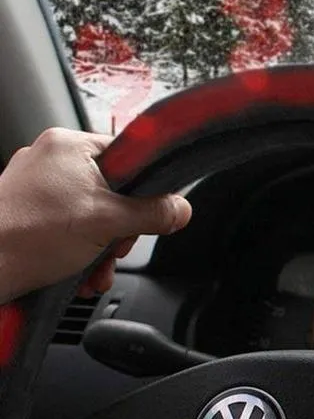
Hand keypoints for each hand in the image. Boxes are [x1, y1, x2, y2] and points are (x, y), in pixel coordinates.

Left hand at [0, 128, 190, 302]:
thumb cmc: (27, 237)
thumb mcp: (108, 223)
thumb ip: (152, 214)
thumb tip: (181, 209)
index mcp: (69, 145)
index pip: (129, 157)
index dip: (145, 191)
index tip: (147, 216)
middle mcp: (51, 159)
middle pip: (113, 191)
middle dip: (120, 230)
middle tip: (115, 249)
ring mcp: (38, 186)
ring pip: (93, 214)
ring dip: (102, 248)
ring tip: (96, 269)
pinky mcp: (29, 211)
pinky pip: (70, 226)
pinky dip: (81, 251)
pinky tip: (81, 272)